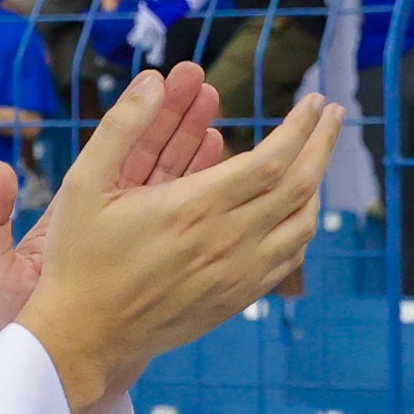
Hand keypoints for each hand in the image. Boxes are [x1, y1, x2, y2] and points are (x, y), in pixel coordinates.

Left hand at [0, 61, 225, 333]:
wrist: (48, 368)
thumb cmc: (17, 319)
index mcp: (74, 210)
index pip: (113, 150)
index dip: (140, 114)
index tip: (161, 78)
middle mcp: (108, 219)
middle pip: (150, 157)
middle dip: (176, 118)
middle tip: (201, 82)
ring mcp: (137, 239)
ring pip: (174, 184)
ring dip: (196, 148)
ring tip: (218, 112)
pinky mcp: (157, 263)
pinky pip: (187, 222)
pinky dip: (206, 195)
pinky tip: (228, 168)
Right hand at [17, 78, 337, 413]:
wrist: (83, 334)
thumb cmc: (80, 258)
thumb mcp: (84, 183)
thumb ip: (120, 127)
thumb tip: (153, 79)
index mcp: (195, 208)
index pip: (274, 159)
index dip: (301, 126)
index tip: (314, 102)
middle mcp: (226, 242)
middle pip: (300, 186)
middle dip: (323, 143)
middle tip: (333, 113)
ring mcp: (237, 276)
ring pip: (303, 225)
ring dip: (317, 184)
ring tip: (315, 156)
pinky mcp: (236, 299)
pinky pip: (289, 258)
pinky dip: (302, 225)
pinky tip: (295, 208)